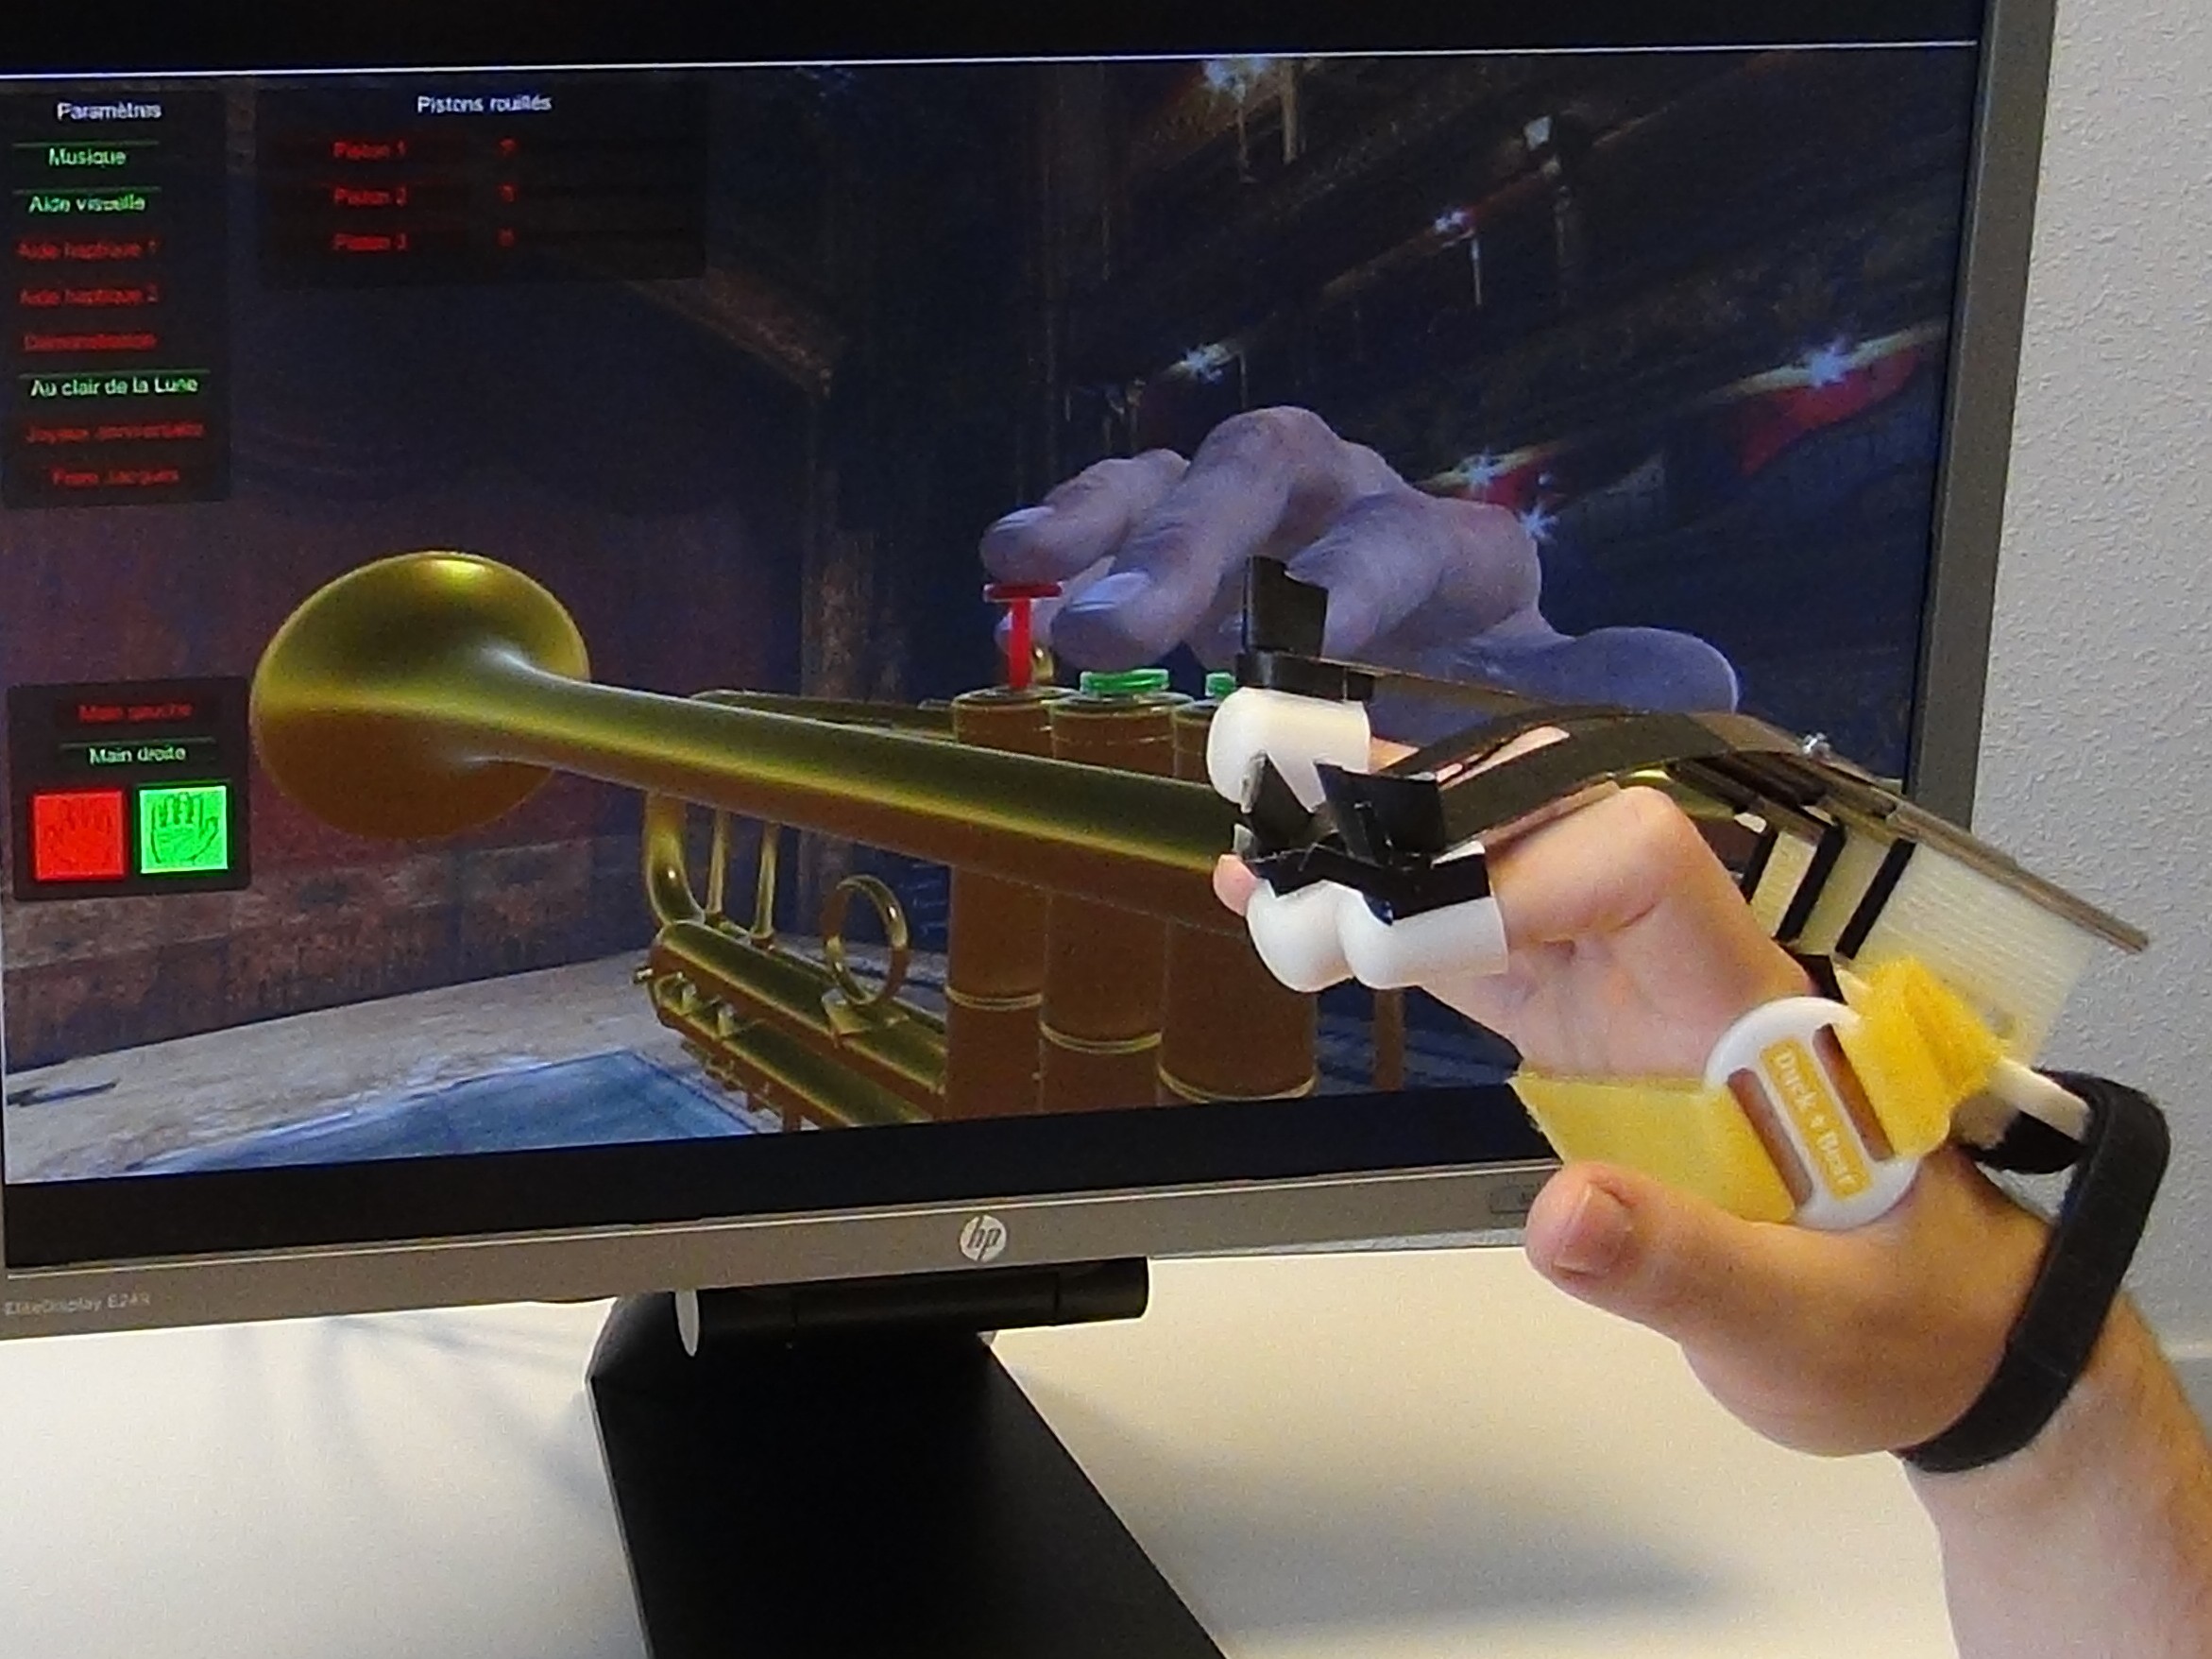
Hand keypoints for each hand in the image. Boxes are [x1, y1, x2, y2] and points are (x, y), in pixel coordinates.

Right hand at [980, 407, 1737, 711]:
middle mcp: (1361, 508)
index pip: (1406, 538)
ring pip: (1190, 475)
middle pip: (1279, 473)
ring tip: (1038, 580)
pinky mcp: (1197, 552)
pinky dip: (1074, 529)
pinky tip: (1010, 559)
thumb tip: (1697, 676)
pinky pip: (1130, 512)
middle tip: (1112, 629)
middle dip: (1194, 543)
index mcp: (1465, 553)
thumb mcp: (1583, 720)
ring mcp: (1270, 522)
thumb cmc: (1517, 728)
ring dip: (1115, 526)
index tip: (1294, 644)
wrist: (1469, 727)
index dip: (1348, 585)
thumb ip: (1623, 699)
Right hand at [1222, 784, 2046, 1454]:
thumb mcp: (1804, 1320)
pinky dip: (1388, 932)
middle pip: (1553, 827)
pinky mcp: (1584, 1034)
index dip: (1521, 868)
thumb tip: (1559, 1216)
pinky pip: (1475, 954)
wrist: (1931, 1333)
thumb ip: (1685, 1266)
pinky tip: (1298, 918)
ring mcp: (1625, 993)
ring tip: (1262, 838)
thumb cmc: (1897, 1322)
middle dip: (1427, 814)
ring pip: (1497, 875)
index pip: (1641, 864)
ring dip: (1383, 852)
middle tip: (1297, 812)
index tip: (1405, 938)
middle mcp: (1677, 967)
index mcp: (1746, 1005)